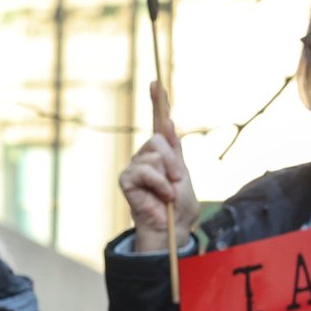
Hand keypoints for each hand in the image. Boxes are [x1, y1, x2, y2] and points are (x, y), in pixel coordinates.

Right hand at [119, 82, 200, 252]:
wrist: (172, 227)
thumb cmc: (180, 205)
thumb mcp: (183, 173)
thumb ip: (174, 150)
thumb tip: (168, 123)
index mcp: (164, 153)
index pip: (159, 123)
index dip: (158, 102)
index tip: (156, 83)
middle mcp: (147, 155)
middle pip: (159, 139)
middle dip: (173, 160)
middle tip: (177, 181)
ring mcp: (136, 166)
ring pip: (154, 154)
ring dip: (168, 174)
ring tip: (169, 192)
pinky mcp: (127, 178)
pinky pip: (146, 170)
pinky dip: (159, 183)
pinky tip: (161, 195)